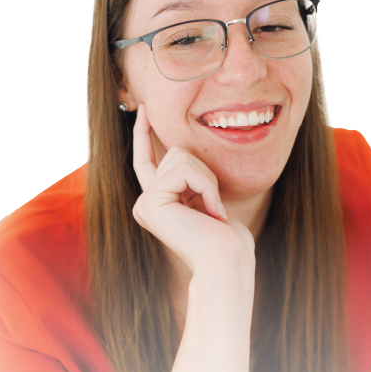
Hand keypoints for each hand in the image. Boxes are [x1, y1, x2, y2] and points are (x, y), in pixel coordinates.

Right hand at [132, 104, 254, 272]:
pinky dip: (205, 186)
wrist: (227, 261)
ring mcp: (144, 204)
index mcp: (158, 203)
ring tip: (212, 210)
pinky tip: (211, 211)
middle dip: (204, 171)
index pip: (146, 161)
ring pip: (179, 157)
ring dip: (207, 180)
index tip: (143, 110)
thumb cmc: (226, 236)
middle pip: (174, 153)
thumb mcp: (207, 197)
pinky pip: (183, 171)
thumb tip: (181, 147)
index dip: (144, 134)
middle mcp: (145, 203)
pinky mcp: (150, 204)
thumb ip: (191, 175)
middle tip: (214, 205)